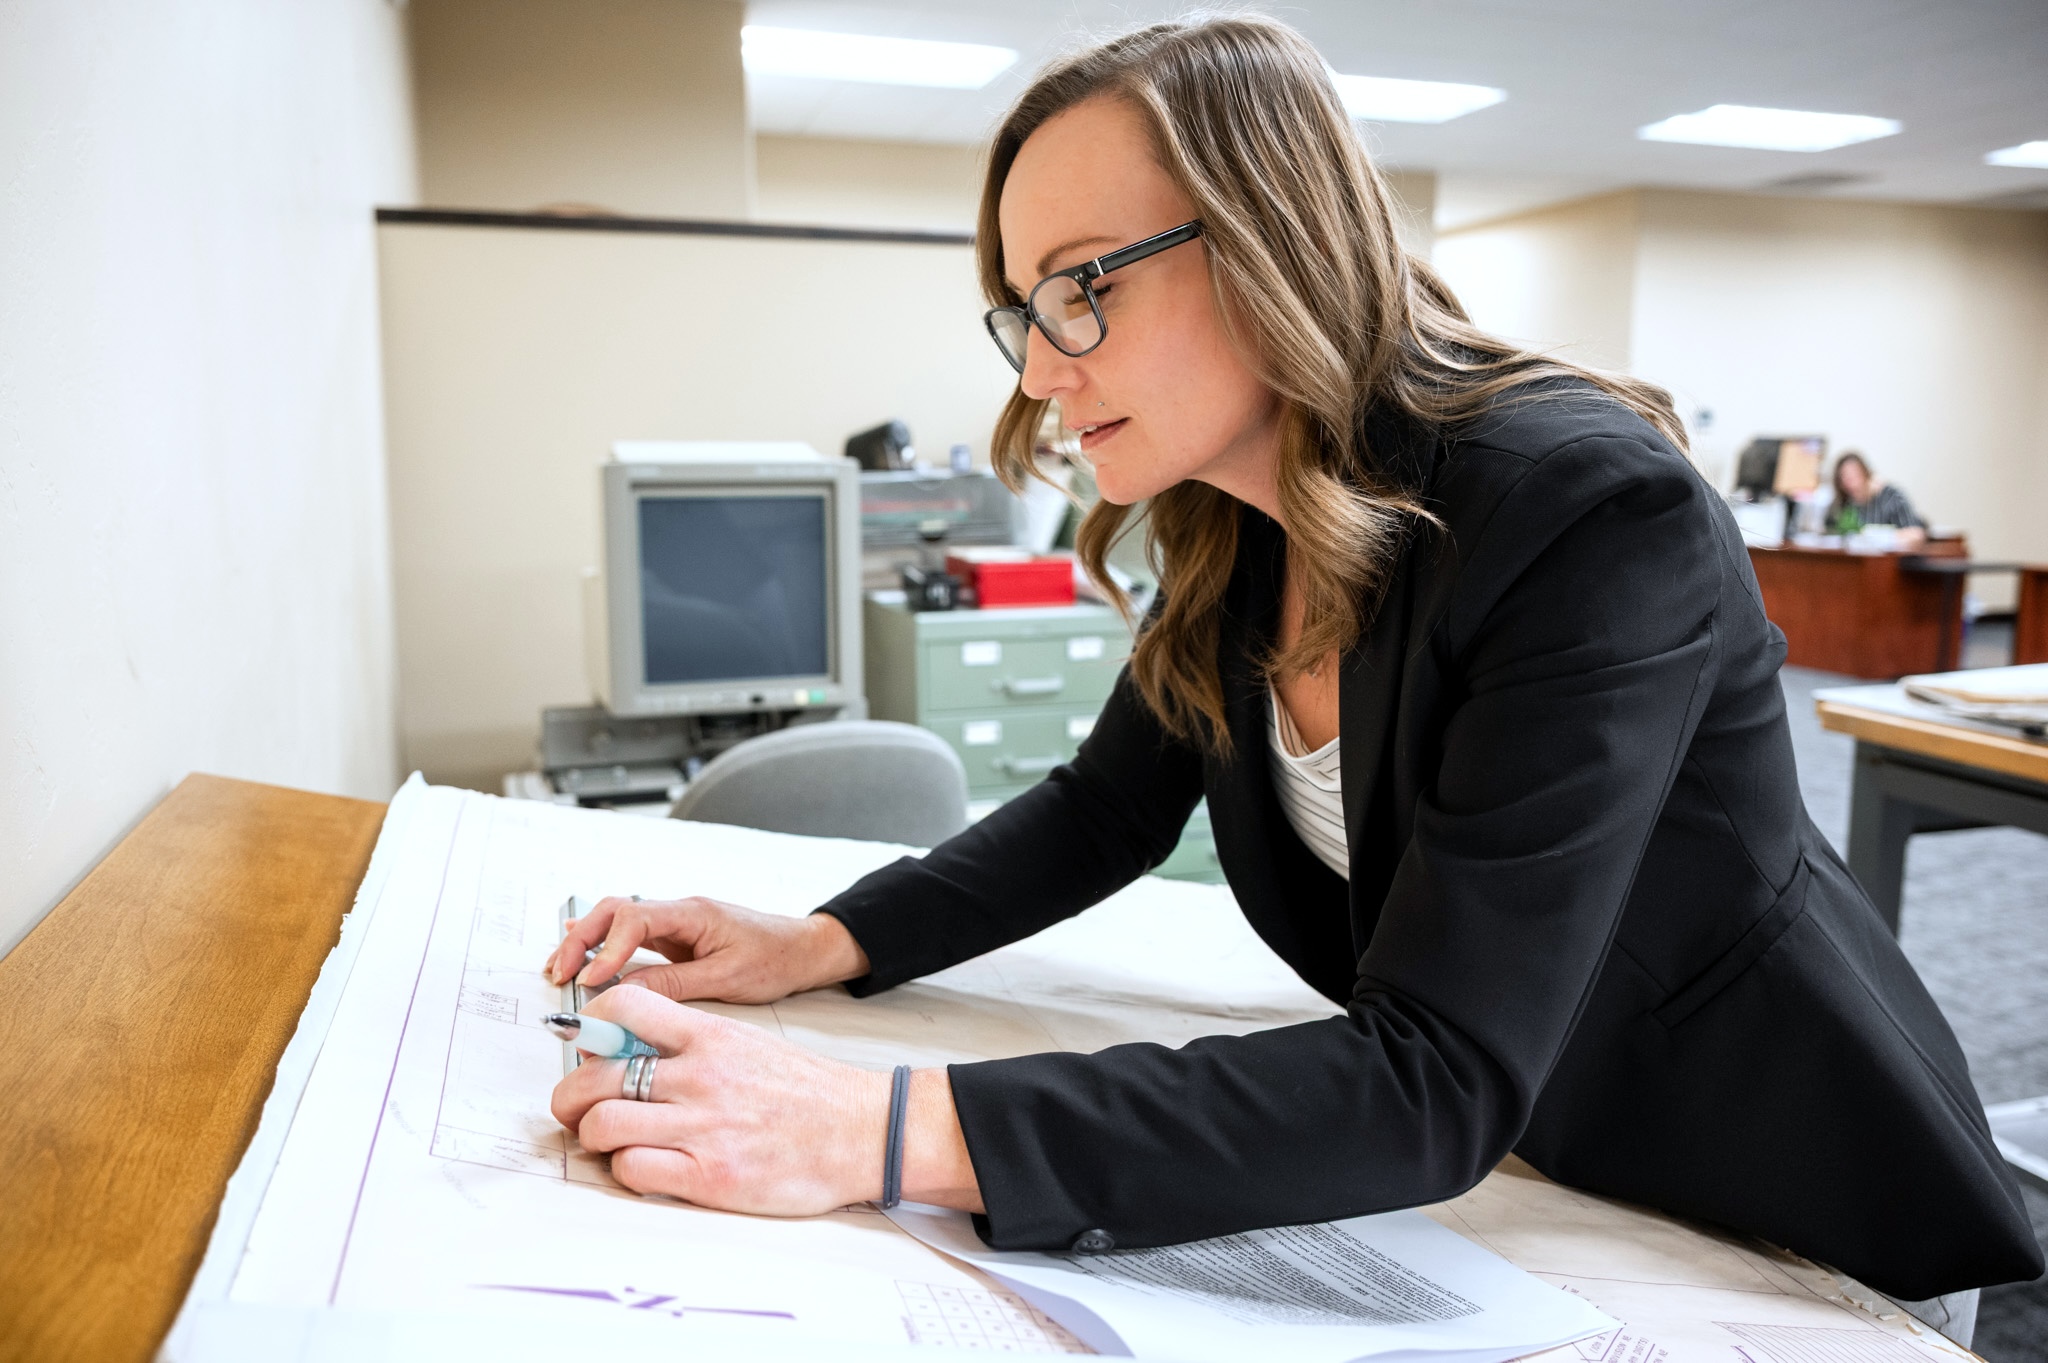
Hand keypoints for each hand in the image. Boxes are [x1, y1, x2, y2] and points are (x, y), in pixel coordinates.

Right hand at [543, 896, 869, 1004]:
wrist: (806, 949)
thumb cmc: (776, 959)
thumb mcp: (727, 978)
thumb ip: (675, 985)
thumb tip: (626, 995)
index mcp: (693, 914)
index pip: (635, 919)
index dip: (607, 948)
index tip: (591, 980)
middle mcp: (680, 911)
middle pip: (615, 910)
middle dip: (582, 938)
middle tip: (559, 973)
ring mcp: (677, 923)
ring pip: (619, 920)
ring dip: (587, 941)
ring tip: (560, 969)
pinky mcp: (678, 937)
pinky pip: (632, 935)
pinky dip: (604, 944)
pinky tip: (582, 954)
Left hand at [550, 985, 982, 1214]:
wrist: (863, 1132)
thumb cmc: (809, 1093)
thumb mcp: (748, 1044)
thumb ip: (692, 1043)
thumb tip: (630, 1048)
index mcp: (711, 1036)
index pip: (624, 1008)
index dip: (590, 1026)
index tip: (587, 1045)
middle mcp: (700, 1077)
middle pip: (595, 1076)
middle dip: (571, 1095)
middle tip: (577, 1106)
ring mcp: (703, 1128)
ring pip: (602, 1125)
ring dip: (592, 1135)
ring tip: (606, 1140)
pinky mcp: (709, 1177)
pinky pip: (631, 1170)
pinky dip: (624, 1170)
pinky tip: (642, 1165)